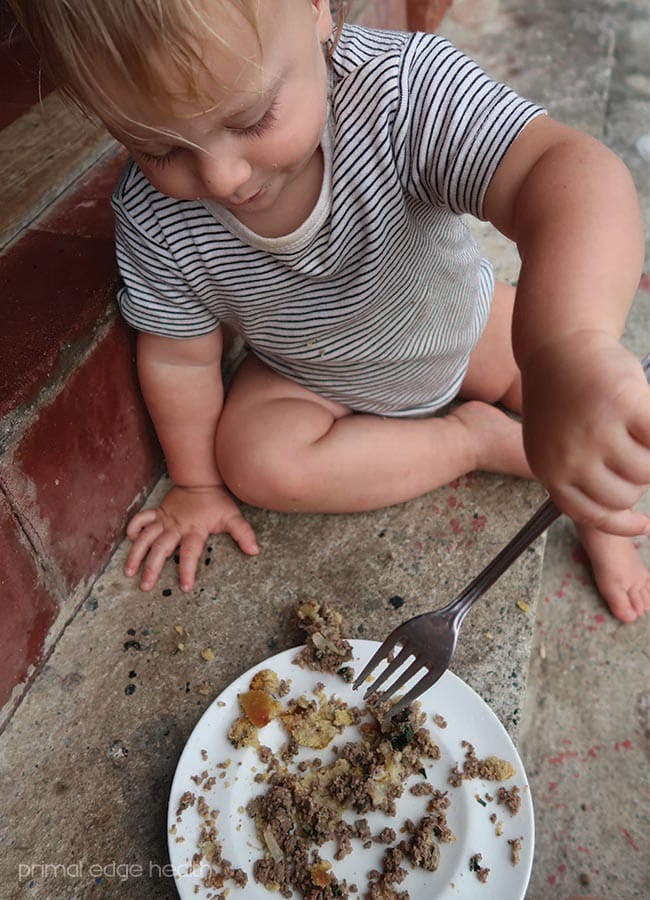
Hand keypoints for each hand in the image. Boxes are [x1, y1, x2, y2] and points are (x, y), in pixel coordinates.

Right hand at [124, 484, 258, 591]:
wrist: (202, 477)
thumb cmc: (217, 500)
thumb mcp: (232, 516)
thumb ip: (242, 534)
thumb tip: (254, 551)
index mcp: (194, 530)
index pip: (189, 553)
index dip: (187, 570)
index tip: (184, 587)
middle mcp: (176, 527)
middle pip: (161, 549)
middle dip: (152, 568)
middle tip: (145, 586)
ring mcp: (165, 519)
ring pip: (146, 537)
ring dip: (136, 553)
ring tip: (129, 571)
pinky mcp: (158, 512)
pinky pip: (141, 518)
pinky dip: (133, 527)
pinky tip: (129, 539)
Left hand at [521, 333, 649, 534]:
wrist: (558, 344)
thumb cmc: (563, 398)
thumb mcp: (554, 443)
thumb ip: (579, 476)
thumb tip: (628, 515)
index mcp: (549, 470)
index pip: (591, 514)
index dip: (621, 524)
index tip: (644, 525)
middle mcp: (570, 457)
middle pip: (625, 495)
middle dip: (634, 478)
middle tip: (630, 450)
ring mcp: (598, 432)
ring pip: (647, 471)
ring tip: (635, 429)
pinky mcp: (625, 404)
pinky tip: (649, 425)